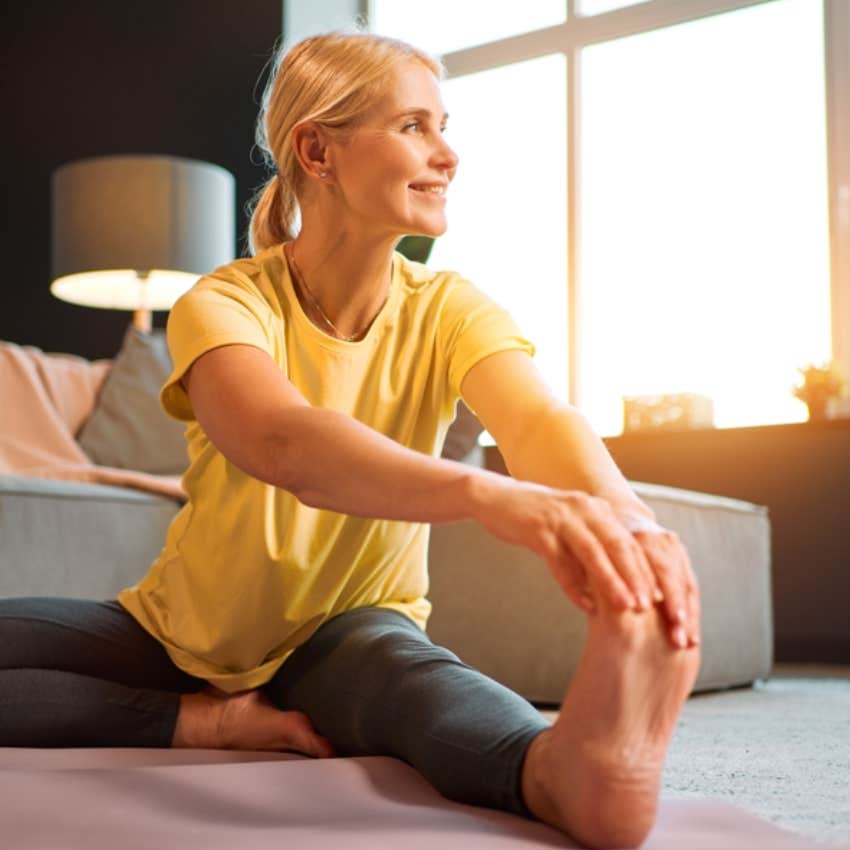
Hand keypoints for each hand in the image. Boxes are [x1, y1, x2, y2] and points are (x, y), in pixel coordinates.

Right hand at [472, 477, 698, 648]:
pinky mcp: (537, 527)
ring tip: (627, 607)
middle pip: (620, 545)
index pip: (633, 543)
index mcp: (599, 510)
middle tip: (656, 607)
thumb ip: (594, 552)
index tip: (667, 600)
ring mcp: (561, 517)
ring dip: (612, 580)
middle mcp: (585, 509)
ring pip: (594, 552)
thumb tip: (622, 588)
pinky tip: (583, 605)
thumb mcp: (571, 531)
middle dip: (640, 577)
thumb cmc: (537, 521)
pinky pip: (559, 560)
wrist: (495, 498)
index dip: (651, 571)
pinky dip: (572, 584)